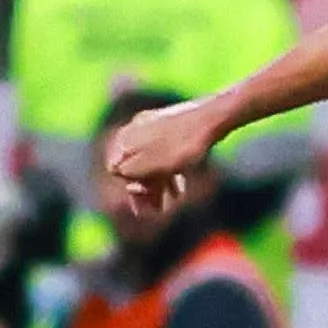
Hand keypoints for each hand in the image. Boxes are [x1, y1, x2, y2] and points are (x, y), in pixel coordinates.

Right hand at [104, 96, 230, 218]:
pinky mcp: (173, 126)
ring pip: (151, 160)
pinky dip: (170, 170)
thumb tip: (114, 172)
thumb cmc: (183, 144)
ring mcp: (154, 126)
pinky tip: (181, 186)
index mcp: (128, 138)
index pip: (117, 169)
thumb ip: (131, 171)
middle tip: (157, 210)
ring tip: (174, 199)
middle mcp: (136, 129)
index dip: (131, 188)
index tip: (143, 205)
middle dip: (146, 189)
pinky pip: (165, 153)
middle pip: (135, 165)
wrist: (214, 117)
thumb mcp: (155, 165)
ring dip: (159, 182)